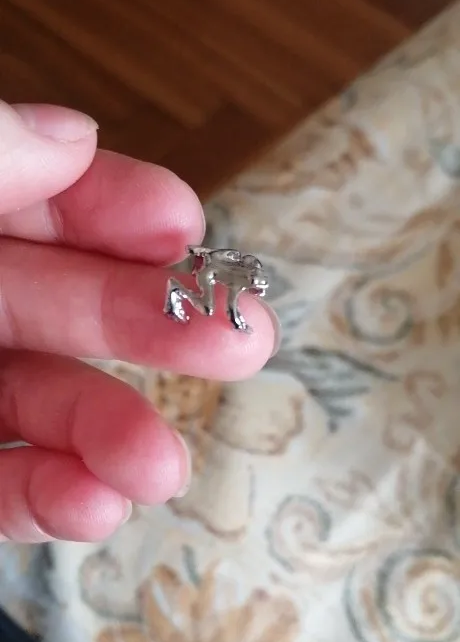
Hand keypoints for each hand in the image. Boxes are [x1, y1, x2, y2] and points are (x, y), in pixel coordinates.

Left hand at [0, 102, 277, 543]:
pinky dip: (47, 501)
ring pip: (39, 406)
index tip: (181, 223)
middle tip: (242, 338)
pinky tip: (94, 505)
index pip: (43, 206)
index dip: (113, 209)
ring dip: (111, 435)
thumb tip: (73, 137)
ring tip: (161, 467)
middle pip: (61, 306)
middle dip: (152, 323)